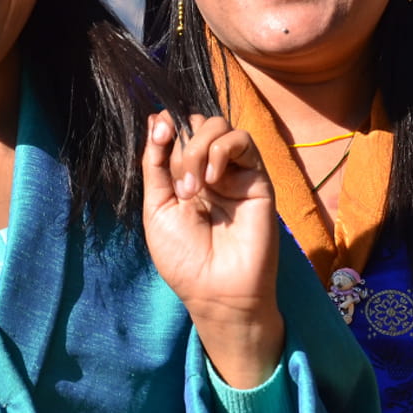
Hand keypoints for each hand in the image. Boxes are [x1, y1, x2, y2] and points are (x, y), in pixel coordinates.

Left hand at [141, 112, 284, 388]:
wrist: (217, 291)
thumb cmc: (184, 258)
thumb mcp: (157, 208)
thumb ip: (155, 165)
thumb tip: (156, 120)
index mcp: (183, 175)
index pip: (177, 129)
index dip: (166, 124)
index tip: (158, 133)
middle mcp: (209, 168)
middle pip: (196, 122)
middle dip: (181, 144)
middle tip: (180, 184)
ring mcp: (233, 171)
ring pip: (218, 125)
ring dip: (198, 148)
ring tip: (194, 188)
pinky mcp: (257, 178)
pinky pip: (242, 140)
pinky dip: (221, 150)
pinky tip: (214, 181)